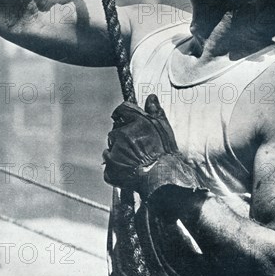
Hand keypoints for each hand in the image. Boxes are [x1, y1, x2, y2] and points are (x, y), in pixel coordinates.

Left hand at [103, 95, 206, 218]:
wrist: (163, 178)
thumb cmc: (165, 152)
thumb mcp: (163, 128)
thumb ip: (155, 111)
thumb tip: (150, 97)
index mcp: (132, 123)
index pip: (121, 111)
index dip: (125, 116)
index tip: (127, 122)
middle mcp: (120, 136)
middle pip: (116, 132)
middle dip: (122, 137)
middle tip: (136, 147)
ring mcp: (113, 154)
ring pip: (111, 149)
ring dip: (118, 152)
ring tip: (134, 160)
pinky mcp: (110, 171)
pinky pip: (109, 167)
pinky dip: (116, 168)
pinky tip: (129, 170)